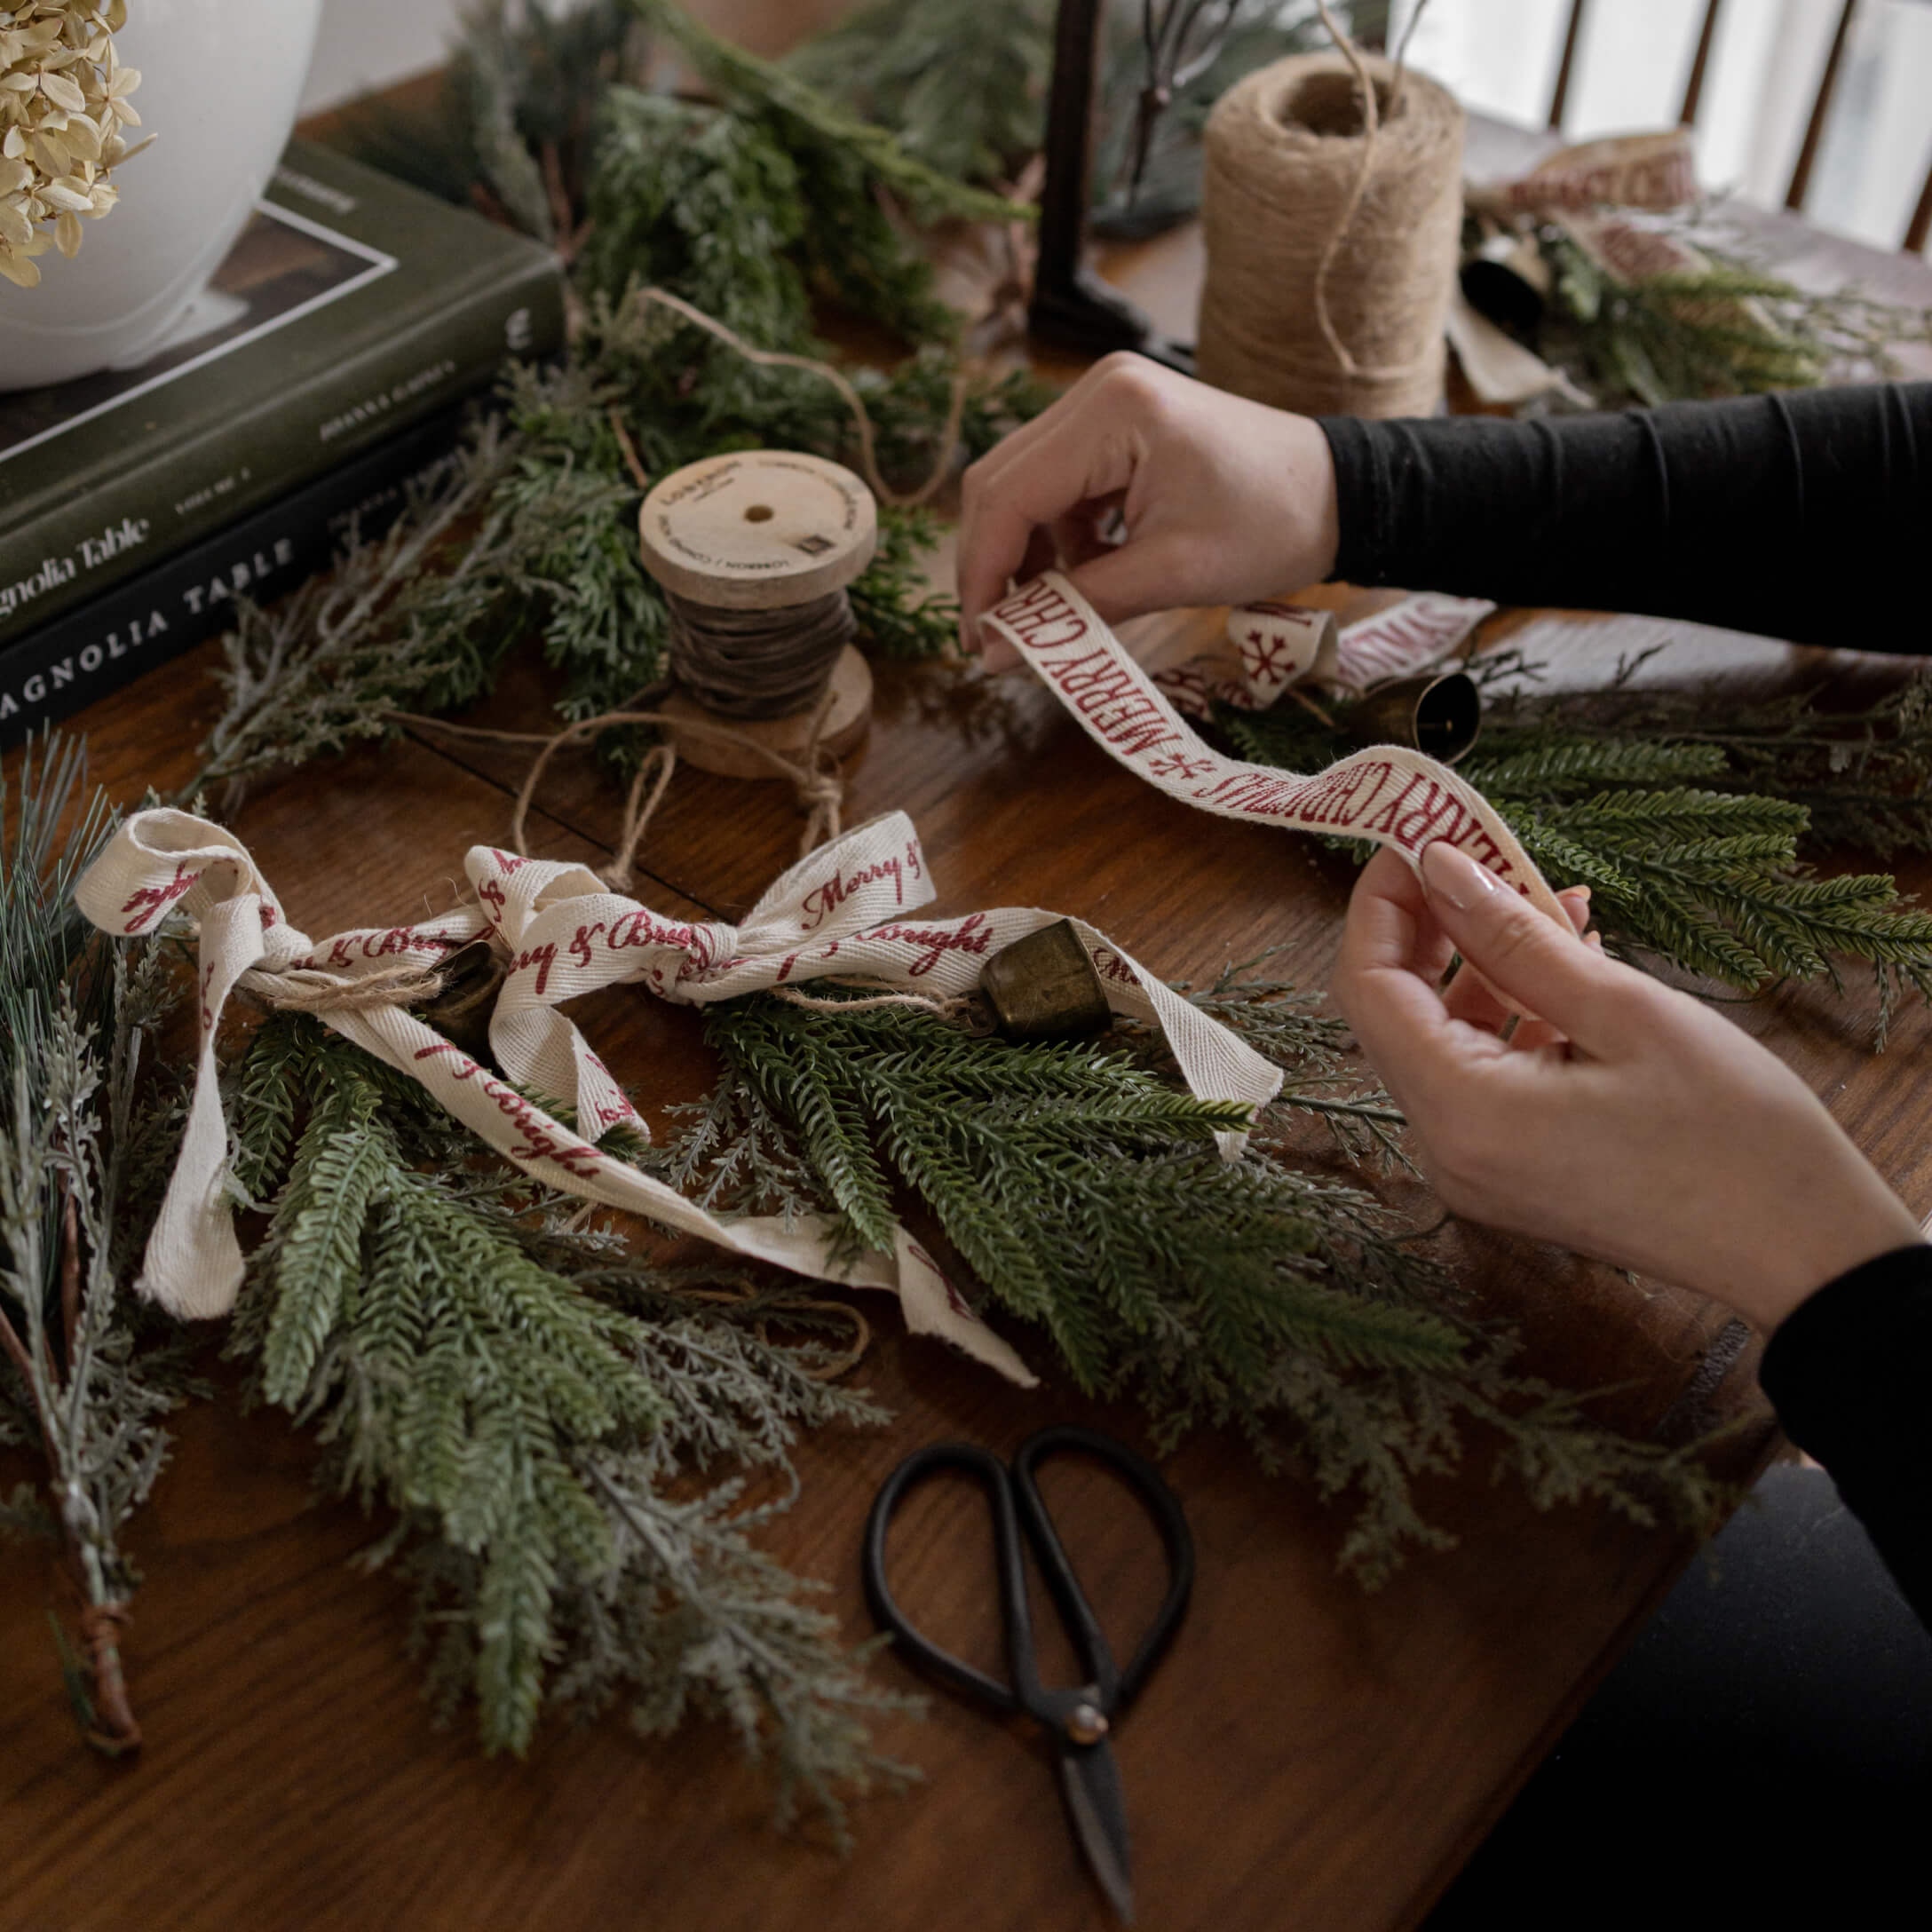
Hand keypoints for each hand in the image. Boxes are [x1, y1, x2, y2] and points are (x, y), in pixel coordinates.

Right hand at [956, 354, 1339, 665]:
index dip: (982, 573)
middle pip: (999, 482)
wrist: (1339, 494)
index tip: (980, 641)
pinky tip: (1077, 580)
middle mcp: (1096, 391)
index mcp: (1112, 413)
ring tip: (1041, 616)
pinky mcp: (1115, 424)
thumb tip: (999, 656)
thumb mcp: (1172, 576)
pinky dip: (1054, 538)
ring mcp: (1104, 402)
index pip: (1008, 495)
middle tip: (994, 638)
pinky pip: (1056, 483)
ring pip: (1021, 485)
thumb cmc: (1271, 528)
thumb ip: (1079, 611)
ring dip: (1021, 554)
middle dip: (991, 564)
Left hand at [1331, 841, 1924, 1332]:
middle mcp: (1448, 1151)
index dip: (1384, 902)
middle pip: (1397, 1012)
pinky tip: (1574, 963)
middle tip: (1489, 851)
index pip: (1367, 986)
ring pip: (1445, 1039)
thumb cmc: (1738, 1139)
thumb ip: (1515, 938)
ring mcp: (1478, 1170)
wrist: (1809, 1257)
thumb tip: (1439, 866)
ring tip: (1559, 900)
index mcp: (1462, 1113)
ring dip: (1486, 963)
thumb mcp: (1626, 1012)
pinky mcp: (1514, 1174)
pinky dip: (1515, 1014)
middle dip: (1436, 924)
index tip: (1423, 832)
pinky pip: (1485, 1075)